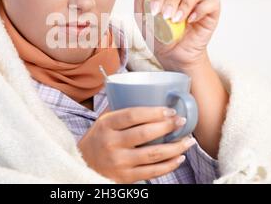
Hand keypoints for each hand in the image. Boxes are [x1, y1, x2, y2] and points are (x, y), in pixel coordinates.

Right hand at [77, 106, 195, 183]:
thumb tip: (145, 93)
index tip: (170, 110)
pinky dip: (169, 166)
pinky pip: (152, 172)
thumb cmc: (97, 139)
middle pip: (144, 134)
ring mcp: (118, 162)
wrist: (82, 165)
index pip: (132, 115)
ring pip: (152, 155)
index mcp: (106, 125)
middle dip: (167, 127)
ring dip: (174, 148)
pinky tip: (179, 158)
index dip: (153, 112)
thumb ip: (120, 110)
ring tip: (188, 141)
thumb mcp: (102, 121)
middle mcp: (111, 143)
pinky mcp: (125, 178)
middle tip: (182, 121)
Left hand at [134, 0, 220, 70]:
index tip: (154, 11)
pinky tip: (191, 21)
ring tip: (176, 20)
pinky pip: (213, 2)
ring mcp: (199, 0)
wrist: (173, 56)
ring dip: (185, 4)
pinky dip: (201, 9)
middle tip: (165, 16)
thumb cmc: (159, 36)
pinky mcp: (212, 12)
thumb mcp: (143, 18)